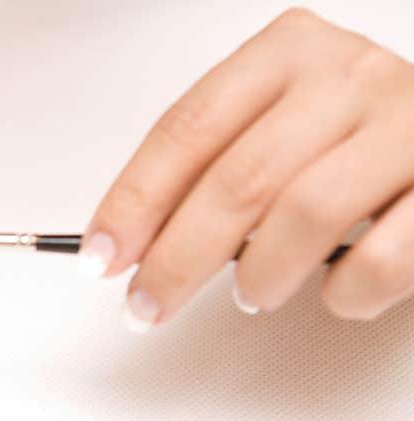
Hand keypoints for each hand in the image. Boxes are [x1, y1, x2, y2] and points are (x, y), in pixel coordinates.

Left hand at [81, 9, 413, 331]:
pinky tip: (333, 293)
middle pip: (238, 177)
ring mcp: (406, 125)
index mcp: (286, 53)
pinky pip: (385, 257)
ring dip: (260, 274)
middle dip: (178, 256)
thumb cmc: (349, 131)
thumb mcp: (276, 123)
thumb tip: (135, 240)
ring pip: (306, 212)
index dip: (135, 200)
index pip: (186, 129)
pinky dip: (345, 292)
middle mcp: (346, 77)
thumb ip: (213, 166)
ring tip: (249, 295)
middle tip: (147, 303)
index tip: (101, 254)